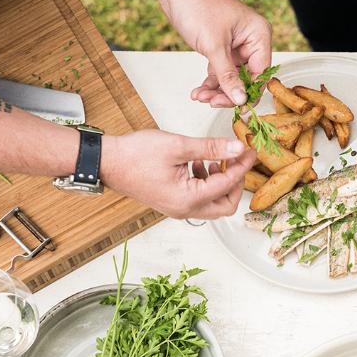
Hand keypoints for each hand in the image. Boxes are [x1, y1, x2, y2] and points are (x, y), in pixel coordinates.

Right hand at [101, 130, 254, 218]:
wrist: (107, 162)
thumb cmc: (135, 155)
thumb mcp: (179, 146)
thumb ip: (212, 148)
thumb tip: (237, 147)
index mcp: (188, 199)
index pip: (227, 185)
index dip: (242, 166)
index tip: (250, 150)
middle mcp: (184, 210)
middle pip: (225, 205)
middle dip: (235, 182)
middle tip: (235, 160)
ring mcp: (177, 208)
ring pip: (212, 204)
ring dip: (220, 183)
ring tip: (214, 159)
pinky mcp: (172, 202)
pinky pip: (198, 199)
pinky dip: (205, 183)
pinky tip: (198, 163)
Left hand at [164, 0, 270, 107]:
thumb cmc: (198, 5)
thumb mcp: (214, 46)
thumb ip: (228, 76)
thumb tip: (241, 100)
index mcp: (259, 35)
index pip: (261, 73)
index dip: (250, 92)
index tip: (236, 108)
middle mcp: (251, 41)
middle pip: (247, 78)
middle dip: (229, 92)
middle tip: (211, 102)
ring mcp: (236, 45)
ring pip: (232, 77)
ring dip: (216, 89)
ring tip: (200, 97)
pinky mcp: (221, 47)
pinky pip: (220, 70)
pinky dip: (210, 81)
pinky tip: (198, 91)